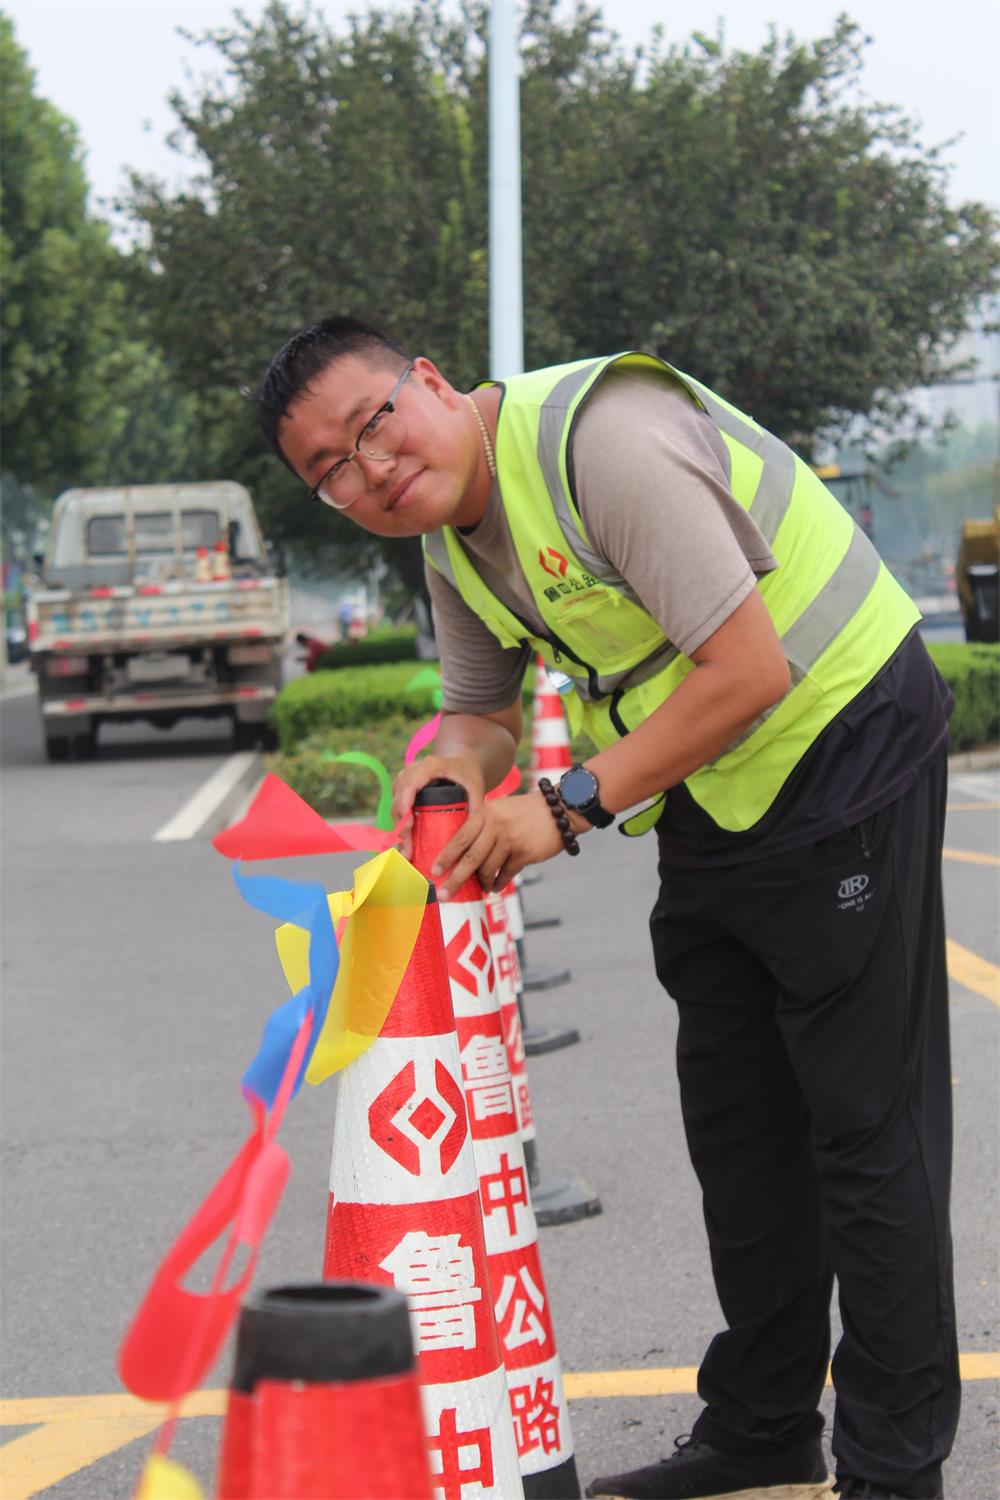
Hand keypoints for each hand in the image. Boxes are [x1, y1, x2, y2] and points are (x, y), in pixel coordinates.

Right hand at [391, 751, 485, 860]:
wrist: (461, 762)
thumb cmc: (468, 774)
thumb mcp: (476, 788)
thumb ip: (476, 809)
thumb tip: (472, 838)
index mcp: (429, 766)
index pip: (410, 785)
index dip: (405, 804)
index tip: (409, 826)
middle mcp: (411, 771)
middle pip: (399, 800)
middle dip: (402, 827)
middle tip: (408, 852)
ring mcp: (404, 781)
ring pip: (395, 807)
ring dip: (398, 831)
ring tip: (406, 854)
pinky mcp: (401, 791)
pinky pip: (396, 810)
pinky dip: (400, 828)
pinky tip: (405, 846)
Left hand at [432, 791, 568, 900]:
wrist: (560, 809)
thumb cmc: (527, 811)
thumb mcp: (501, 809)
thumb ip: (483, 826)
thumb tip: (464, 855)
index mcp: (487, 812)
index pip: (460, 837)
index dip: (446, 857)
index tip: (435, 871)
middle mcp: (496, 825)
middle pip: (470, 858)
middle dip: (455, 879)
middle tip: (445, 894)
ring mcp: (511, 840)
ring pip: (488, 869)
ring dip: (483, 881)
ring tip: (482, 886)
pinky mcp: (525, 853)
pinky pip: (506, 874)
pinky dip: (499, 882)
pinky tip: (496, 886)